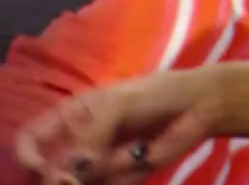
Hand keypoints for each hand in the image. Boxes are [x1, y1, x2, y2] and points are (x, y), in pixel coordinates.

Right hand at [15, 73, 215, 184]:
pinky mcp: (121, 176)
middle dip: (63, 177)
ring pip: (80, 183)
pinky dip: (124, 175)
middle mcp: (78, 143)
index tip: (41, 166)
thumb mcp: (118, 105)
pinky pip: (110, 184)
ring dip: (104, 173)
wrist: (199, 107)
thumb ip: (91, 133)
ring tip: (131, 152)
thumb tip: (71, 169)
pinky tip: (142, 156)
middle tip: (83, 174)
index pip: (30, 140)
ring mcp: (98, 163)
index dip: (27, 156)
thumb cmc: (156, 94)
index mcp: (70, 118)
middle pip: (50, 172)